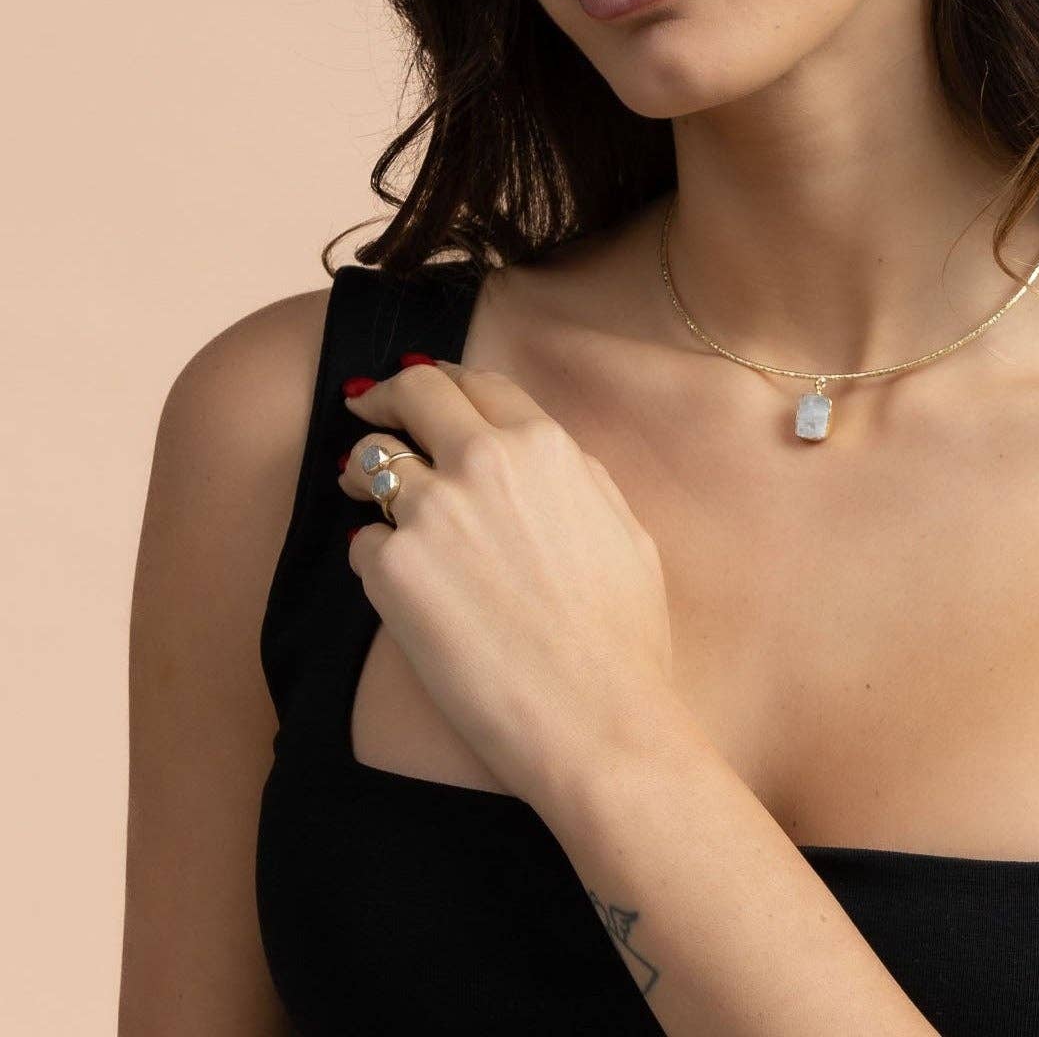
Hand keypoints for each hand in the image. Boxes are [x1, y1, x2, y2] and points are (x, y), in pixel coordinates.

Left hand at [338, 357, 676, 807]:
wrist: (596, 717)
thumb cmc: (623, 634)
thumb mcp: (623, 526)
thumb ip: (575, 476)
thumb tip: (539, 459)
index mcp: (545, 445)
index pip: (477, 382)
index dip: (442, 377)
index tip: (422, 384)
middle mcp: (483, 461)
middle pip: (412, 394)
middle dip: (385, 398)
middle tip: (367, 409)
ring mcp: (430, 512)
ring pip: (370, 461)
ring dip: (362, 472)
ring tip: (360, 491)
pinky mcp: (390, 570)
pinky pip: (363, 543)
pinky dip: (375, 556)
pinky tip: (398, 583)